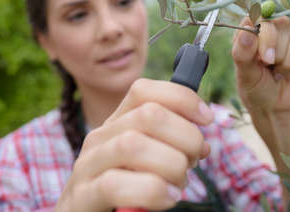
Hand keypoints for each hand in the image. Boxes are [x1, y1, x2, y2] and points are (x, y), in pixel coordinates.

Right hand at [54, 79, 213, 211]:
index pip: (144, 90)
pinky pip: (115, 184)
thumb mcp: (147, 160)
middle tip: (194, 160)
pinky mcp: (82, 195)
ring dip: (170, 164)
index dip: (181, 97)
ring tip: (179, 183)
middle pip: (147, 114)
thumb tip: (202, 144)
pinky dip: (151, 190)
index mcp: (117, 124)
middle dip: (185, 135)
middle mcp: (100, 137)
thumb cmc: (124, 189)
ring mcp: (88, 164)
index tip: (207, 118)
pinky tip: (167, 198)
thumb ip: (169, 146)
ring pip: (132, 144)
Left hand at [232, 16, 289, 115]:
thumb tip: (248, 27)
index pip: (259, 17)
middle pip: (282, 22)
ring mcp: (288, 35)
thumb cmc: (255, 88)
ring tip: (279, 70)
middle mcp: (269, 28)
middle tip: (269, 65)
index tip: (263, 58)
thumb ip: (243, 52)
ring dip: (289, 59)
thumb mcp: (245, 74)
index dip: (265, 36)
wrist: (276, 106)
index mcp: (248, 31)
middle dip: (277, 50)